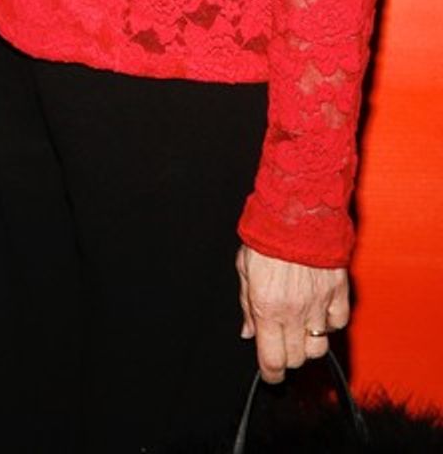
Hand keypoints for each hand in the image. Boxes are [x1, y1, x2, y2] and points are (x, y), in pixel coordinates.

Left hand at [236, 245, 348, 383]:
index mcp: (267, 307)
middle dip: (287, 356)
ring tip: (299, 326)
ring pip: (318, 347)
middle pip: (296, 359)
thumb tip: (248, 333)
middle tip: (281, 342)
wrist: (297, 210)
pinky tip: (319, 310)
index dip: (272, 374)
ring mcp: (319, 304)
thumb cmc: (266, 234)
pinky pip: (338, 323)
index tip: (271, 374)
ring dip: (308, 343)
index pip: (272, 360)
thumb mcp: (244, 267)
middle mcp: (294, 311)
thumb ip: (246, 304)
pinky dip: (329, 323)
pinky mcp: (339, 292)